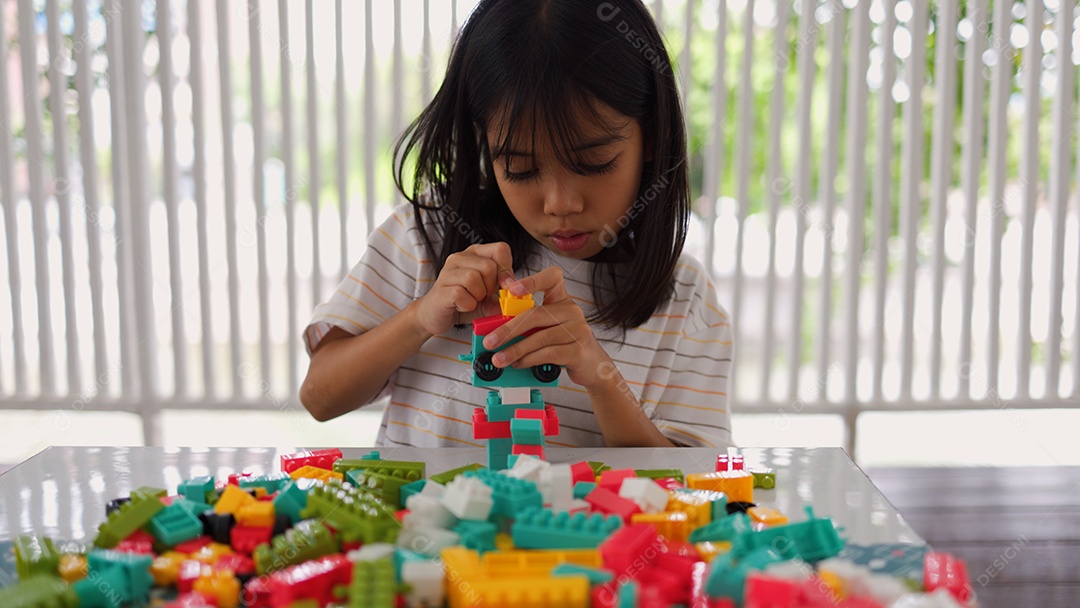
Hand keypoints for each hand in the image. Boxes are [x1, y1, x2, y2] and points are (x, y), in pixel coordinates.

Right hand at [412, 243, 514, 336]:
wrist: (435, 315)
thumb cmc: (464, 302)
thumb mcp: (489, 298)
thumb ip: (504, 295)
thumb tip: (518, 296)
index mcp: (475, 254)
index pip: (500, 249)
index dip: (507, 269)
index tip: (505, 286)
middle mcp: (460, 257)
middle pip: (489, 266)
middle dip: (491, 287)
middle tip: (482, 296)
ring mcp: (447, 271)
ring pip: (474, 278)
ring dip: (478, 296)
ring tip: (471, 300)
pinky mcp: (441, 288)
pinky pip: (461, 294)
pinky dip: (467, 305)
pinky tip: (462, 306)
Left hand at [480, 266, 611, 388]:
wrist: (592, 365)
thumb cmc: (565, 343)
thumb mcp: (547, 327)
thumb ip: (528, 324)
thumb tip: (495, 330)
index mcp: (562, 299)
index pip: (552, 278)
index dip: (532, 281)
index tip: (512, 289)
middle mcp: (572, 311)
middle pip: (536, 314)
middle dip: (508, 329)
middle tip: (490, 341)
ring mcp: (577, 330)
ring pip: (540, 338)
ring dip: (515, 350)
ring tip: (500, 358)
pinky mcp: (578, 350)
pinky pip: (548, 353)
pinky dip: (529, 360)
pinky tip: (518, 364)